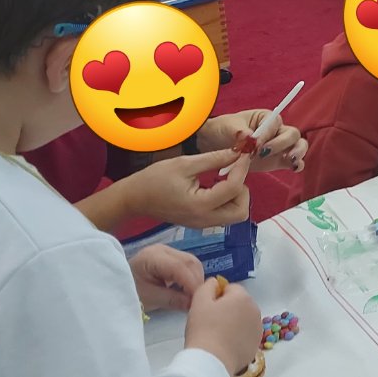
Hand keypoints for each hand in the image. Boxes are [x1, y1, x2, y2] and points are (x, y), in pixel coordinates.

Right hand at [120, 150, 251, 227]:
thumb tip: (237, 152)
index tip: (243, 154)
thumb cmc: (154, 179)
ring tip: (222, 177)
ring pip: (235, 215)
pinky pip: (224, 215)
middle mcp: (204, 219)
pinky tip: (215, 184)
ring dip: (236, 196)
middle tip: (232, 171)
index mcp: (200, 205)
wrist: (134, 198)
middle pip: (241, 211)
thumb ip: (214, 159)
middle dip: (242, 189)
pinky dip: (228, 200)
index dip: (242, 168)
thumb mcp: (185, 164)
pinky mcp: (200, 223)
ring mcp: (203, 224)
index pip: (234, 189)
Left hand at [130, 244, 203, 311]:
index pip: (179, 267)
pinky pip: (189, 265)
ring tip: (193, 296)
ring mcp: (168, 251)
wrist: (117, 286)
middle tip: (198, 300)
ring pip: (192, 262)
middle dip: (196, 281)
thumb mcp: (149, 298)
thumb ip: (172, 300)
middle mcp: (163, 249)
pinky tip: (189, 290)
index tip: (198, 300)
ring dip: (196, 279)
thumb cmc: (130, 292)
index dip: (191, 283)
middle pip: (189, 262)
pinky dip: (192, 278)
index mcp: (152, 257)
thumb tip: (193, 304)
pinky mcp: (172, 256)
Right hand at [184, 277, 261, 374]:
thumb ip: (208, 285)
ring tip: (217, 332)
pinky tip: (225, 342)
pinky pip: (246, 333)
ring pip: (243, 318)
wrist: (212, 359)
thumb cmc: (204, 329)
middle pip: (239, 302)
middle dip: (227, 308)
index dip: (217, 296)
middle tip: (211, 320)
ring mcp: (257, 327)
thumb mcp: (199, 301)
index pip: (230, 288)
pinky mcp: (256, 343)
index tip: (208, 307)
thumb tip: (215, 282)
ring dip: (233, 321)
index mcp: (242, 297)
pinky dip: (237, 335)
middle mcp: (255, 310)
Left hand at [197, 110, 307, 172]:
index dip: (267, 134)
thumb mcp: (228, 127)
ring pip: (298, 146)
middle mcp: (276, 131)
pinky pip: (292, 162)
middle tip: (265, 153)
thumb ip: (240, 132)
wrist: (215, 144)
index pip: (275, 123)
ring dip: (297, 152)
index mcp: (266, 118)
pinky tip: (293, 168)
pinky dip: (296, 165)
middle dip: (282, 144)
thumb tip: (250, 138)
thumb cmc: (224, 129)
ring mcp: (279, 147)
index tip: (254, 144)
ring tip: (290, 160)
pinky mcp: (278, 161)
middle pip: (292, 134)